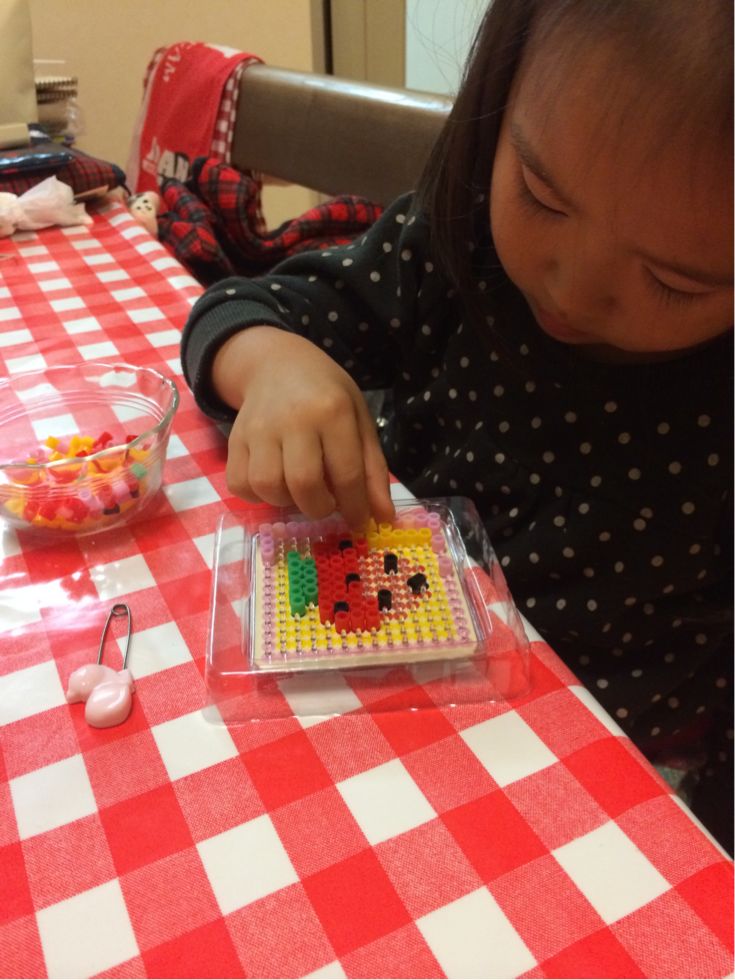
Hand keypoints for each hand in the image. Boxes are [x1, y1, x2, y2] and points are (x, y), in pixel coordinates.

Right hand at [212, 327, 394, 528]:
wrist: (277, 364)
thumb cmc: (326, 395)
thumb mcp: (359, 421)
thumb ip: (373, 470)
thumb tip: (384, 516)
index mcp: (332, 411)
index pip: (347, 473)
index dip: (355, 507)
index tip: (358, 521)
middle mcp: (293, 419)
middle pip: (303, 484)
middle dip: (319, 508)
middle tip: (326, 503)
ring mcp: (259, 428)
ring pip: (267, 487)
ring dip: (286, 501)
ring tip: (298, 490)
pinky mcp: (235, 438)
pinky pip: (240, 483)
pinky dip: (256, 495)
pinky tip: (274, 484)